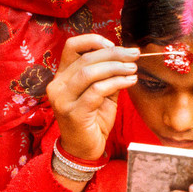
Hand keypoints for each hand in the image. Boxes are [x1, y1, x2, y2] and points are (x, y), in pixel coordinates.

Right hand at [46, 34, 138, 161]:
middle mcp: (57, 86)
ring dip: (116, 67)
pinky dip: (116, 83)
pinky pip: (97, 91)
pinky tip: (129, 82)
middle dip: (114, 53)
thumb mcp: (100, 93)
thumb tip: (127, 56)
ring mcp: (63, 100)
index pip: (72, 47)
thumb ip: (107, 75)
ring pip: (90, 73)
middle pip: (86, 58)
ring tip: (133, 69)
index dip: (94, 41)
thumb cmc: (92, 120)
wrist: (83, 150)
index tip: (115, 44)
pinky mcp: (74, 113)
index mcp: (62, 77)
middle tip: (134, 55)